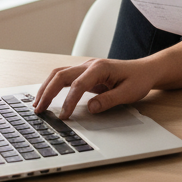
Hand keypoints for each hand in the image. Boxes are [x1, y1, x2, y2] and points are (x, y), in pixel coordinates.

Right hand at [34, 58, 157, 118]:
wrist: (146, 70)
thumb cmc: (139, 80)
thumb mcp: (129, 93)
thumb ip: (109, 100)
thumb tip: (90, 108)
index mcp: (100, 68)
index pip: (78, 85)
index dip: (69, 101)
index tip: (64, 117)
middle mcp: (90, 65)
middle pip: (61, 75)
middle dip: (48, 92)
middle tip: (38, 110)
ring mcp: (86, 67)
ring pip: (59, 73)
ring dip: (46, 88)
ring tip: (36, 105)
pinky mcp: (85, 73)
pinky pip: (64, 77)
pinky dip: (52, 86)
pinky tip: (46, 97)